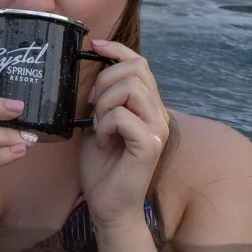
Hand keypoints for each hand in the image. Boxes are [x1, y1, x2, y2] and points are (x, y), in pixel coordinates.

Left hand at [78, 40, 171, 238]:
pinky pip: (122, 116)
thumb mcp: (99, 123)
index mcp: (148, 106)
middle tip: (93, 107)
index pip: (140, 63)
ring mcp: (157, 128)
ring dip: (104, 104)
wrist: (109, 206)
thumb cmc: (102, 167)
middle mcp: (158, 113)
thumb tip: (93, 73)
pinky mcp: (150, 144)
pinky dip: (105, 126)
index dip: (118, 49)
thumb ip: (103, 100)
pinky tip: (102, 142)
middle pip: (136, 69)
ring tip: (98, 127)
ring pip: (130, 89)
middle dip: (105, 80)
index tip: (95, 45)